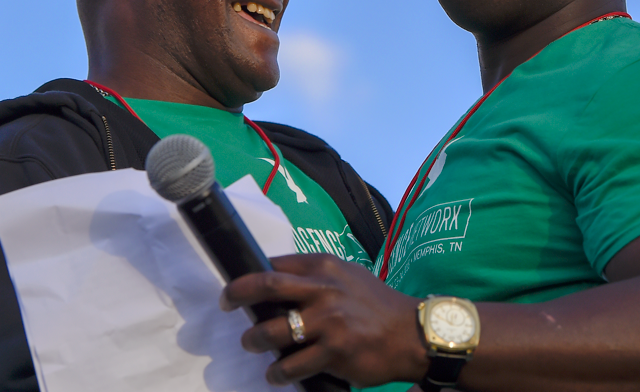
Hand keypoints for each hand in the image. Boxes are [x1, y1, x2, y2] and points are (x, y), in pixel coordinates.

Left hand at [220, 254, 425, 386]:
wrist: (413, 334)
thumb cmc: (377, 305)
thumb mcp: (349, 276)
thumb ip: (317, 276)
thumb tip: (279, 281)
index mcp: (325, 267)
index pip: (276, 264)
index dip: (250, 275)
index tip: (235, 286)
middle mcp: (324, 289)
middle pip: (266, 286)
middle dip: (238, 295)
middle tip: (226, 304)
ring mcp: (328, 321)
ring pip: (273, 332)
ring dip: (255, 340)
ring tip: (253, 345)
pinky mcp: (335, 351)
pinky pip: (293, 365)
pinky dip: (278, 372)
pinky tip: (276, 374)